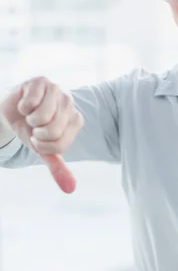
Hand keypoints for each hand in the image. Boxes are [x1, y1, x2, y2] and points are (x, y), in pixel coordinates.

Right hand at [0, 76, 83, 193]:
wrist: (10, 112)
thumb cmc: (31, 131)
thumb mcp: (43, 151)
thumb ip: (57, 168)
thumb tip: (71, 190)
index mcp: (76, 120)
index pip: (60, 144)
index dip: (42, 146)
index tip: (39, 139)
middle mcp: (70, 103)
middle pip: (53, 131)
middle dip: (35, 134)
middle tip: (34, 127)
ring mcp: (57, 90)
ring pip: (42, 117)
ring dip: (29, 120)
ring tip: (30, 115)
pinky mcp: (41, 81)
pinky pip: (30, 102)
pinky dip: (22, 107)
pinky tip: (25, 103)